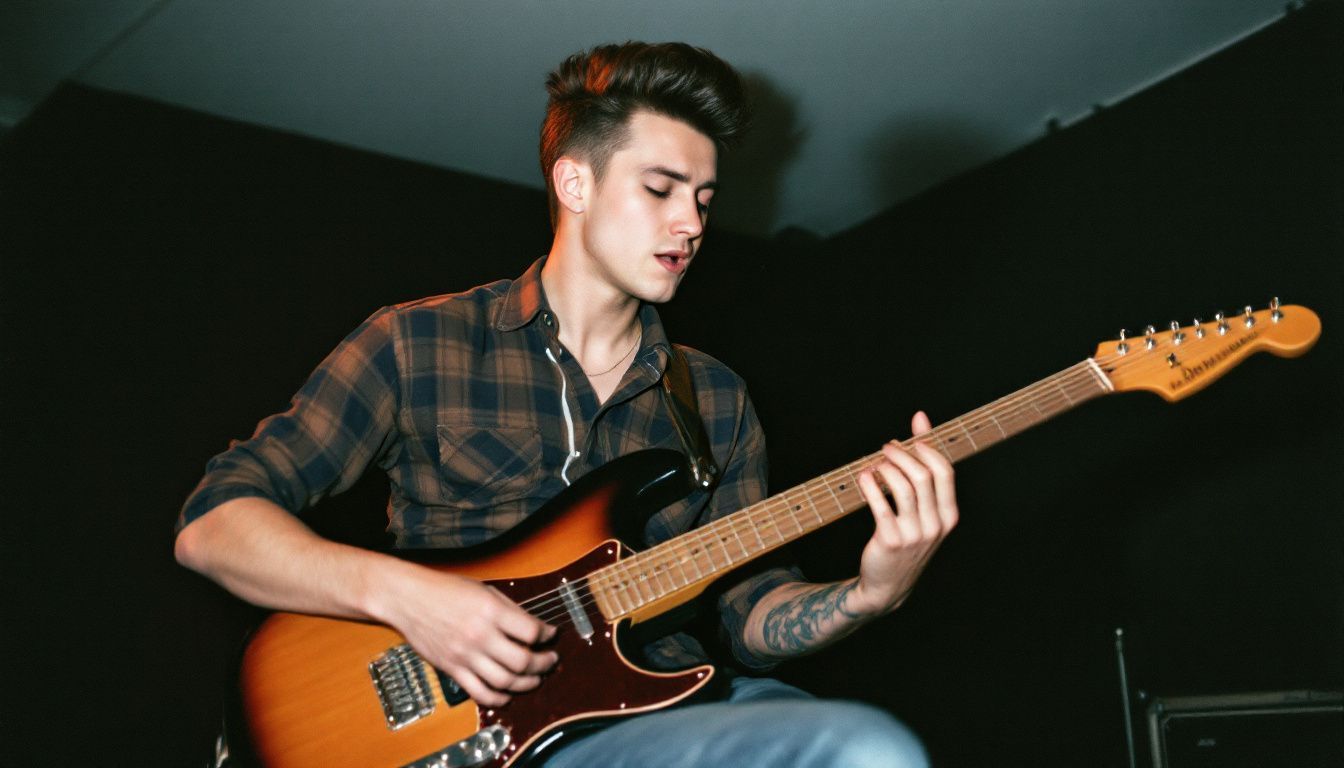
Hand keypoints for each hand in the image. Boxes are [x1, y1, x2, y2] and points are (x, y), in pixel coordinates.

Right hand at [383, 567, 557, 707]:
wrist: (409, 599)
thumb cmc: (445, 590)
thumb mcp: (483, 589)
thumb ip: (509, 609)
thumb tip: (534, 627)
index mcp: (491, 611)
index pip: (531, 631)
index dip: (546, 635)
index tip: (550, 635)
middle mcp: (480, 635)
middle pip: (522, 661)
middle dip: (543, 664)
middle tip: (550, 661)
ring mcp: (465, 655)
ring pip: (505, 681)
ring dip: (527, 684)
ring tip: (535, 679)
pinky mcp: (452, 669)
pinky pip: (480, 692)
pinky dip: (498, 698)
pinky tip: (508, 694)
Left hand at [850, 410, 958, 615]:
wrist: (889, 584)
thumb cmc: (907, 538)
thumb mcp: (923, 510)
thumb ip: (924, 469)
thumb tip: (920, 420)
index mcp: (948, 515)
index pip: (945, 472)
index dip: (929, 447)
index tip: (913, 435)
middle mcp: (935, 525)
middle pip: (922, 476)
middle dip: (902, 454)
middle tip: (887, 447)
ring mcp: (914, 534)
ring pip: (902, 487)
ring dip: (886, 467)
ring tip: (875, 464)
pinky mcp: (890, 540)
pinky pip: (880, 505)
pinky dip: (869, 485)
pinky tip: (863, 476)